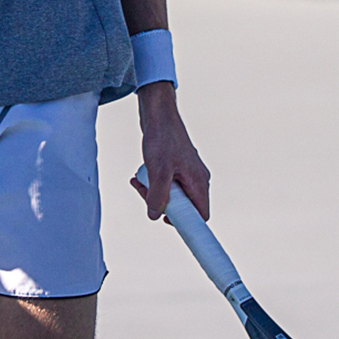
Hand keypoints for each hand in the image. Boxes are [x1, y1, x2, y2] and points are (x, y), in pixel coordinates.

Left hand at [130, 81, 210, 221]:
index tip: (164, 220)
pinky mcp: (176, 167)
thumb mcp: (158, 170)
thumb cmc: (162, 139)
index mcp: (199, 182)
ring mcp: (187, 173)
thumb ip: (157, 195)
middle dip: (161, 204)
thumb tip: (154, 215)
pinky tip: (139, 174)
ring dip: (153, 192)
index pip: (201, 215)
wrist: (158, 114)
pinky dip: (152, 182)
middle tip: (144, 194)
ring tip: (138, 180)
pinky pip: (166, 183)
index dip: (185, 223)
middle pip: (183, 206)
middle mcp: (197, 179)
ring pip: (171, 194)